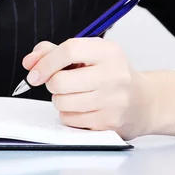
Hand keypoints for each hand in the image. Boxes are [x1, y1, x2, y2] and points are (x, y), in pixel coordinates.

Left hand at [22, 39, 174, 139]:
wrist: (144, 102)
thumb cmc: (110, 75)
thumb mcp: (89, 55)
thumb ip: (55, 52)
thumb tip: (29, 62)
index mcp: (109, 52)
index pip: (69, 50)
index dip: (45, 62)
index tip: (34, 73)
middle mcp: (114, 75)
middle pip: (60, 81)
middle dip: (52, 84)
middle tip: (60, 83)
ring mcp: (113, 102)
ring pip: (62, 102)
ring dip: (60, 100)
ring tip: (75, 95)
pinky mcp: (109, 123)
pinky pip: (70, 120)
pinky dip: (69, 115)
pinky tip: (83, 109)